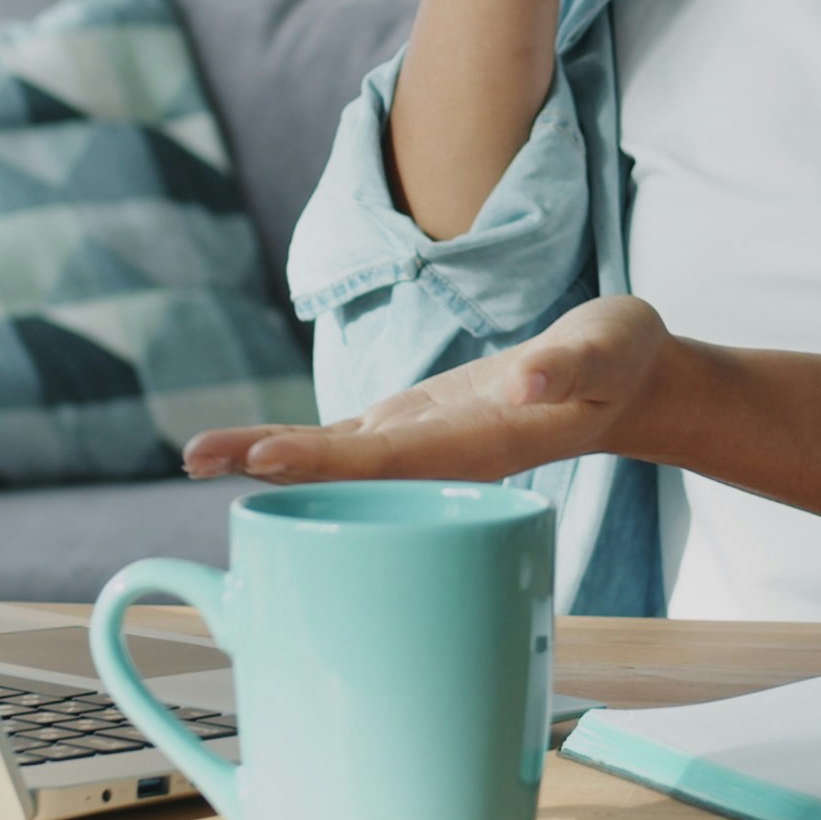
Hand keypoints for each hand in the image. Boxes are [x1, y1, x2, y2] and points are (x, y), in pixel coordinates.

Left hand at [182, 295, 679, 484]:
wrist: (625, 384)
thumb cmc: (617, 362)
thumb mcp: (606, 349)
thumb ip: (566, 368)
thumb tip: (521, 384)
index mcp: (483, 446)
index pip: (393, 459)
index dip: (328, 462)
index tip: (266, 458)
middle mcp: (443, 459)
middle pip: (346, 470)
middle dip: (271, 463)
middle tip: (196, 458)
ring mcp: (426, 449)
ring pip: (338, 461)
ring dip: (269, 459)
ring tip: (198, 456)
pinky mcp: (418, 431)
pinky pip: (349, 447)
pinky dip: (300, 448)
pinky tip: (251, 452)